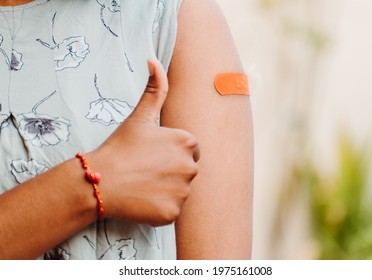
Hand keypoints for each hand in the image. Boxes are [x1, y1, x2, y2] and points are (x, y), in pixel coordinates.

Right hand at [88, 59, 199, 225]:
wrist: (98, 180)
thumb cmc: (120, 146)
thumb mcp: (140, 116)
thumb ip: (155, 89)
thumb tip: (153, 61)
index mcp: (187, 142)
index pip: (189, 148)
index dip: (170, 152)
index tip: (151, 155)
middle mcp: (191, 167)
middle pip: (187, 170)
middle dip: (171, 170)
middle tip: (145, 170)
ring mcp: (183, 192)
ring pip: (180, 190)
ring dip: (166, 189)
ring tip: (142, 184)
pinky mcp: (172, 213)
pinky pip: (171, 209)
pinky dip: (159, 207)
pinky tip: (141, 199)